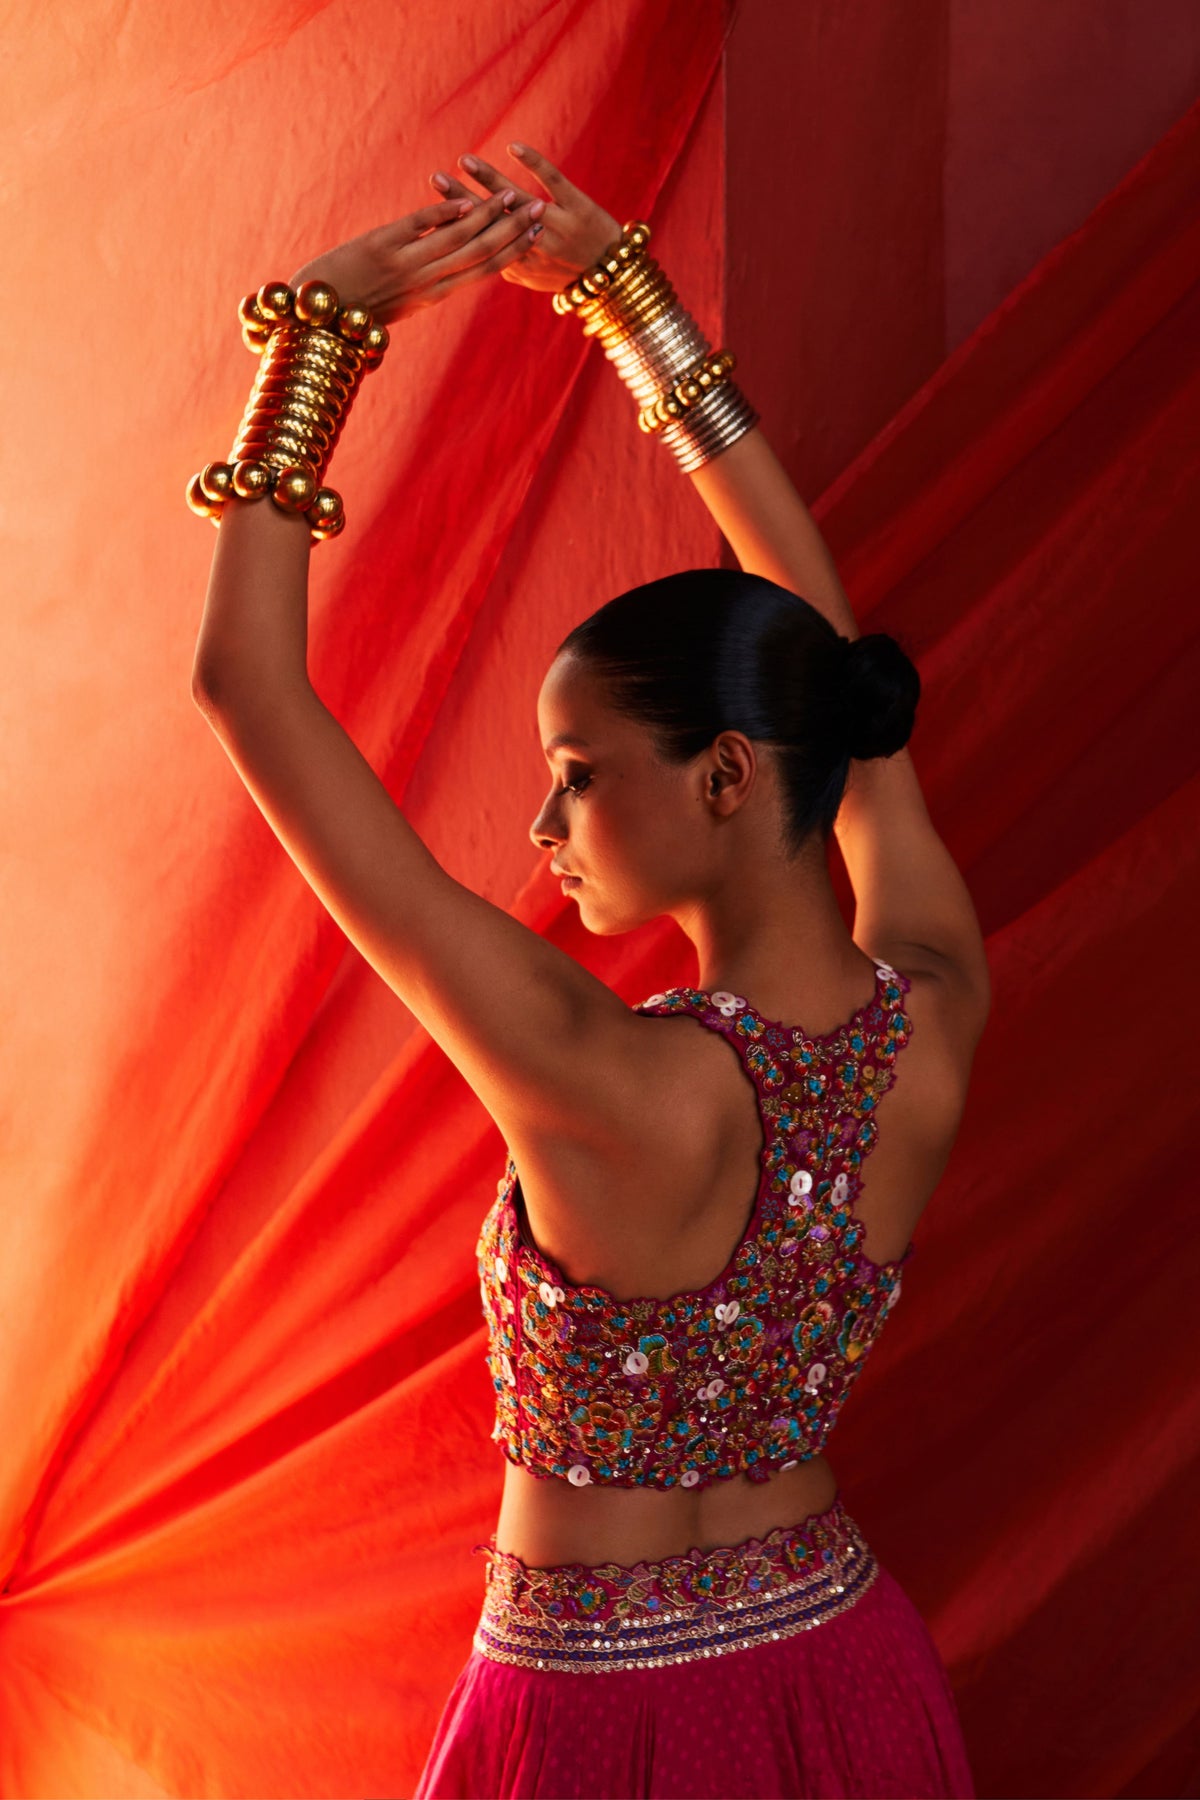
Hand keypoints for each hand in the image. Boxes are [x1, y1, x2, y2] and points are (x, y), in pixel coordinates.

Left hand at [287, 188, 545, 324]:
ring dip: (488, 215)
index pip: (482, 272)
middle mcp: (424, 282)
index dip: (512, 252)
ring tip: (511, 196)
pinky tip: (466, 200)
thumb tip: (442, 264)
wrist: (312, 314)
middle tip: (540, 209)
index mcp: (430, 297)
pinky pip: (421, 226)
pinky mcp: (381, 245)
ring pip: (457, 239)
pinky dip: (446, 212)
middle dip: (512, 230)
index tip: (536, 235)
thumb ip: (422, 282)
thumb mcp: (396, 301)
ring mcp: (404, 264)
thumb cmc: (351, 308)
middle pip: (480, 254)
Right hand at [428, 142, 621, 293]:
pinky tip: (512, 146)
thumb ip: (507, 265)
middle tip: (435, 179)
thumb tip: (476, 254)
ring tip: (464, 159)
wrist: (617, 276)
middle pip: (492, 221)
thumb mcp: (535, 279)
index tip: (429, 213)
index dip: (455, 228)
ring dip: (490, 179)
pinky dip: (533, 163)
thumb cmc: (570, 275)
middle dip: (461, 199)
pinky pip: (553, 182)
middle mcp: (535, 247)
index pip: (481, 243)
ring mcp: (557, 226)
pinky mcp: (578, 208)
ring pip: (518, 201)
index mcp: (520, 265)